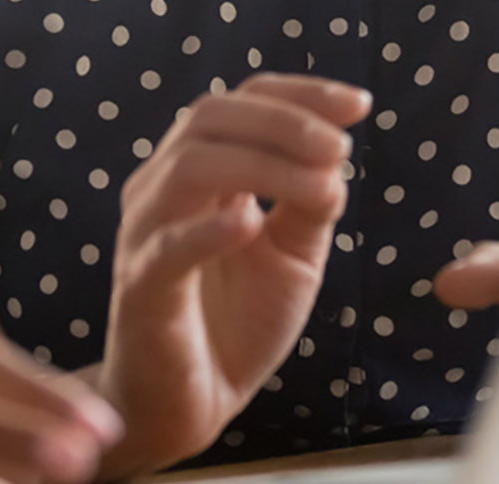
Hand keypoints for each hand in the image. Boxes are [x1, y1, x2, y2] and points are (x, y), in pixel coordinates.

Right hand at [94, 74, 370, 473]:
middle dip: (283, 122)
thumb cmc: (238, 321)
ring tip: (320, 186)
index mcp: (200, 171)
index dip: (299, 94)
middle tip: (341, 146)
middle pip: (209, 117)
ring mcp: (146, 234)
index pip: (241, 102)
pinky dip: (207, 230)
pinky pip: (166, 248)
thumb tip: (335, 160)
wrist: (194, 403)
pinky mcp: (140, 289)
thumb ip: (309, 203)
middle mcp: (163, 187)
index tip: (358, 105)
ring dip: (262, 167)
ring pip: (189, 168)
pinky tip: (250, 224)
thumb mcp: (294, 254)